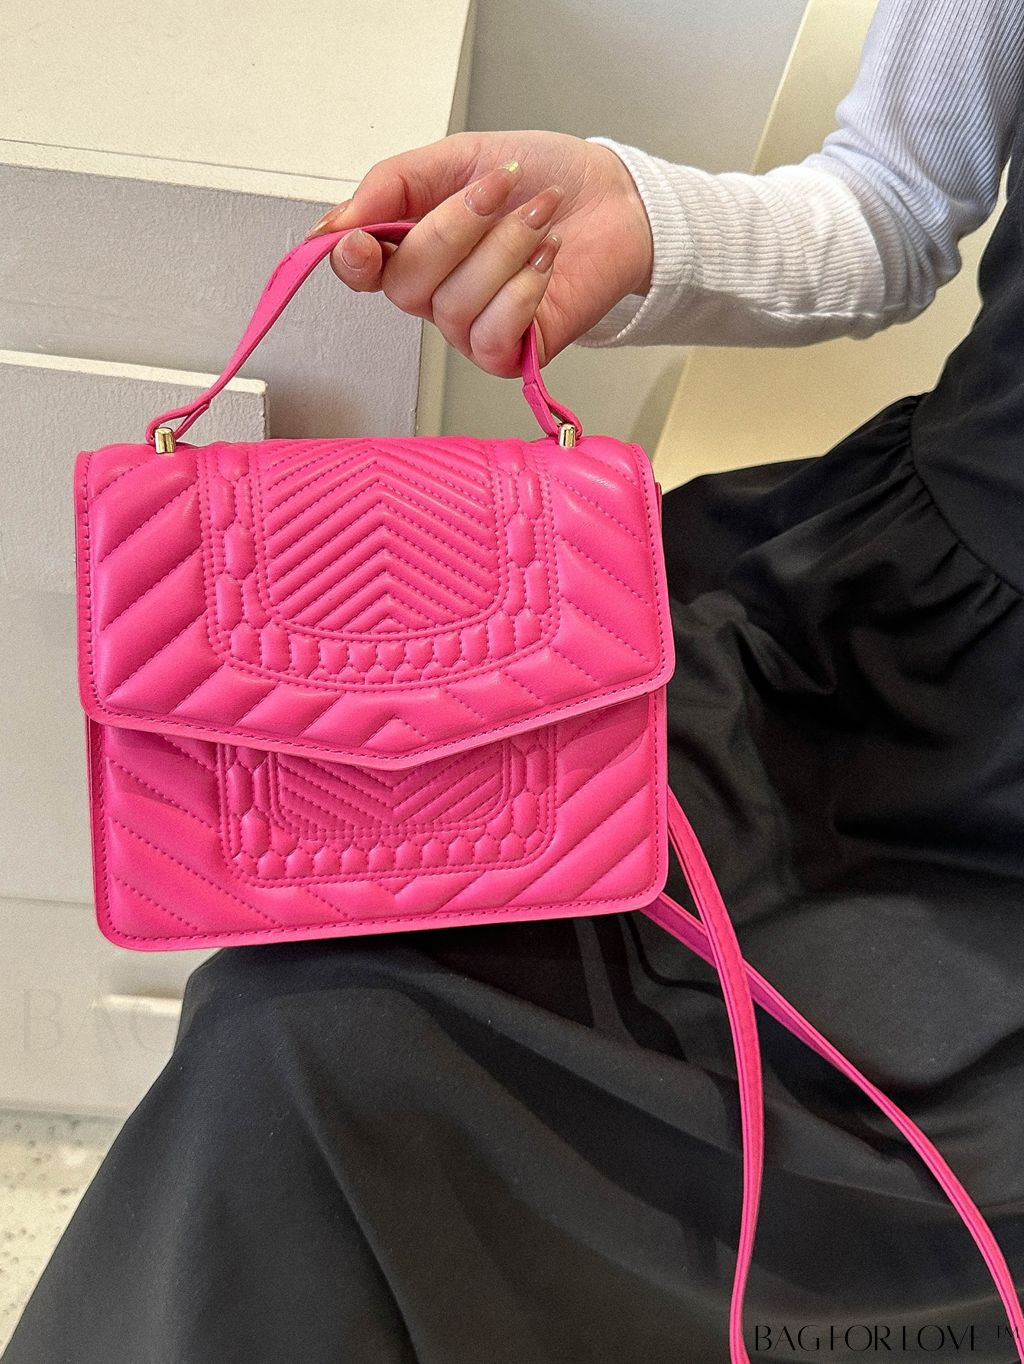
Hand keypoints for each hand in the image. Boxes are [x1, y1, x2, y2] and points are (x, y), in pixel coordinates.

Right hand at [303, 130, 652, 376]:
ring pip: (455, 305)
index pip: (358, 271)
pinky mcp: (512, 353)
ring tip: (540, 216)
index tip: (362, 240)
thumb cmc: (541, 180)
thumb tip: (334, 224)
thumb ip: (392, 185)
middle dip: (455, 228)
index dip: (353, 261)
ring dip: (504, 250)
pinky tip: (547, 256)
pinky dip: (524, 288)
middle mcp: (434, 294)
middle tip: (499, 188)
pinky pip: (494, 334)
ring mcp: (470, 327)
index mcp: (411, 246)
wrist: (614, 198)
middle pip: (406, 284)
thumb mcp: (458, 158)